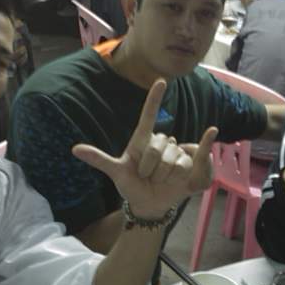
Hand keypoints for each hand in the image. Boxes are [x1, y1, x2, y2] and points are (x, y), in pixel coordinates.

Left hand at [72, 79, 217, 218]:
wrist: (148, 204)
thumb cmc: (130, 184)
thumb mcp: (115, 171)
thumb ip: (98, 158)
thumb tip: (74, 149)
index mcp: (143, 139)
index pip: (149, 115)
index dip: (155, 98)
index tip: (161, 80)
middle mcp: (162, 141)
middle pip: (159, 147)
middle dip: (150, 167)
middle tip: (147, 176)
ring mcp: (176, 151)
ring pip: (173, 158)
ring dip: (165, 175)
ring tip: (160, 180)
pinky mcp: (189, 163)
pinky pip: (193, 157)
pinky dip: (203, 147)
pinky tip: (211, 131)